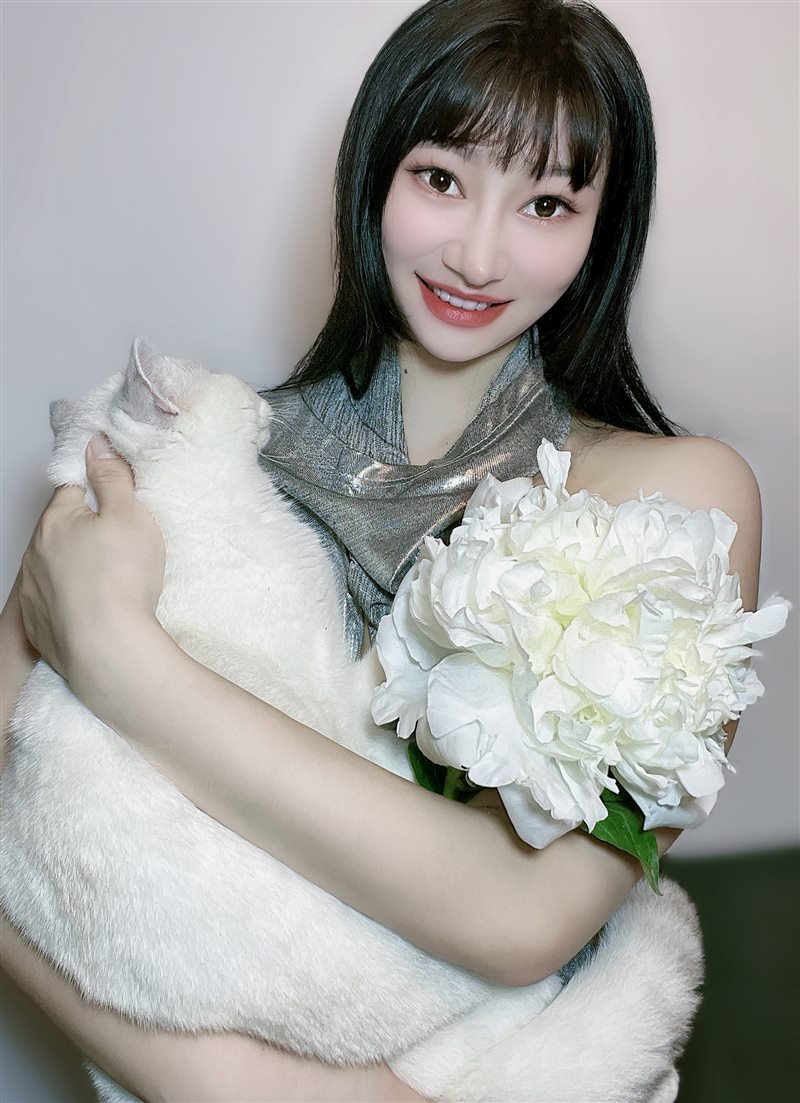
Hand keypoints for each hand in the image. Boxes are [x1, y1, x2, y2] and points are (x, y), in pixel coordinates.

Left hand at [19, 435, 164, 686]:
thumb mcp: (130, 514)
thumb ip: (113, 476)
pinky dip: (73, 603)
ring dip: (77, 568)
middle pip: (62, 530)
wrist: (108, 649)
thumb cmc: (121, 580)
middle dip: (87, 532)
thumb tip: (97, 444)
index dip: (97, 492)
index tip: (118, 502)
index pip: (72, 489)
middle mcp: (35, 554)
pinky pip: (55, 605)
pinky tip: (98, 610)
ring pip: (56, 567)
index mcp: (56, 521)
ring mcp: (34, 592)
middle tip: (121, 543)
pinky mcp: (39, 626)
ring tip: (112, 580)